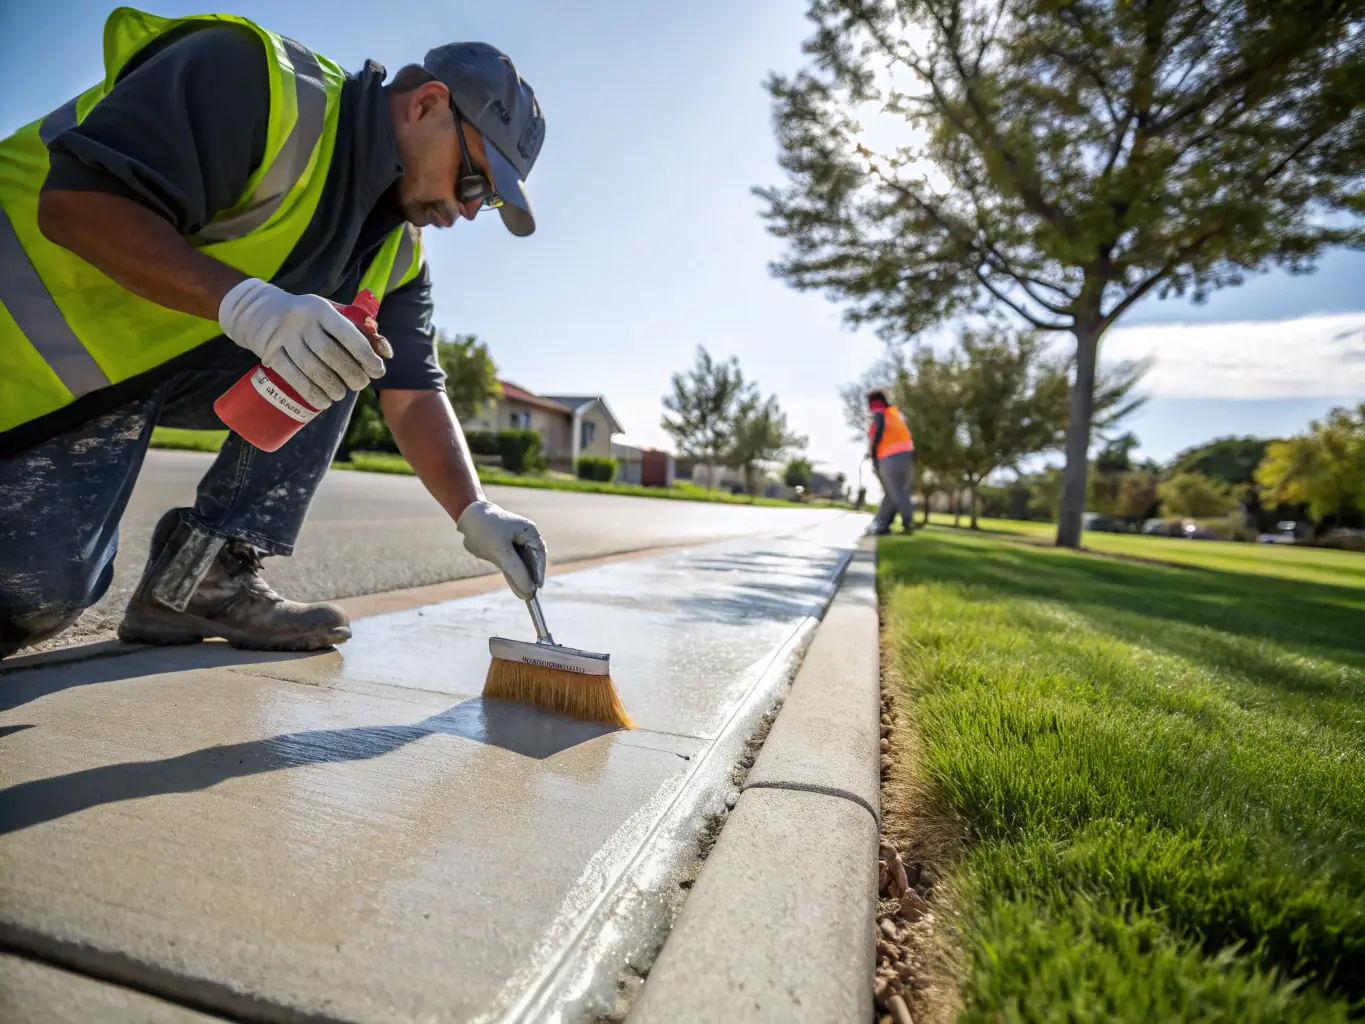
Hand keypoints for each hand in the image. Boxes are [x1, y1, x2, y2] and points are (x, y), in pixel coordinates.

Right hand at [219, 278, 391, 409]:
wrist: (263, 311)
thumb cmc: (311, 317)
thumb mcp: (333, 313)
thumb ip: (361, 330)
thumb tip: (386, 353)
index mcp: (321, 309)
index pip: (348, 334)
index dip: (366, 355)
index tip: (378, 371)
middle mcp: (301, 320)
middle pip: (330, 354)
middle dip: (351, 374)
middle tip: (360, 384)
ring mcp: (283, 337)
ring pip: (311, 368)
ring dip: (332, 387)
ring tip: (341, 394)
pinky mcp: (270, 353)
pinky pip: (292, 377)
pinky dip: (310, 393)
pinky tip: (323, 403)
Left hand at [456, 501, 546, 599]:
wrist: (467, 517)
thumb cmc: (485, 528)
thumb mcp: (499, 550)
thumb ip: (515, 570)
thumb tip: (528, 589)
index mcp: (528, 531)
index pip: (539, 554)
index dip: (539, 571)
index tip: (538, 587)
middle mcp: (524, 537)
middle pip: (532, 561)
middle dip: (530, 578)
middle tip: (530, 595)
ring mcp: (515, 544)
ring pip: (521, 566)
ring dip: (522, 579)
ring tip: (523, 595)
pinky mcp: (504, 551)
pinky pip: (511, 566)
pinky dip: (513, 577)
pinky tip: (517, 590)